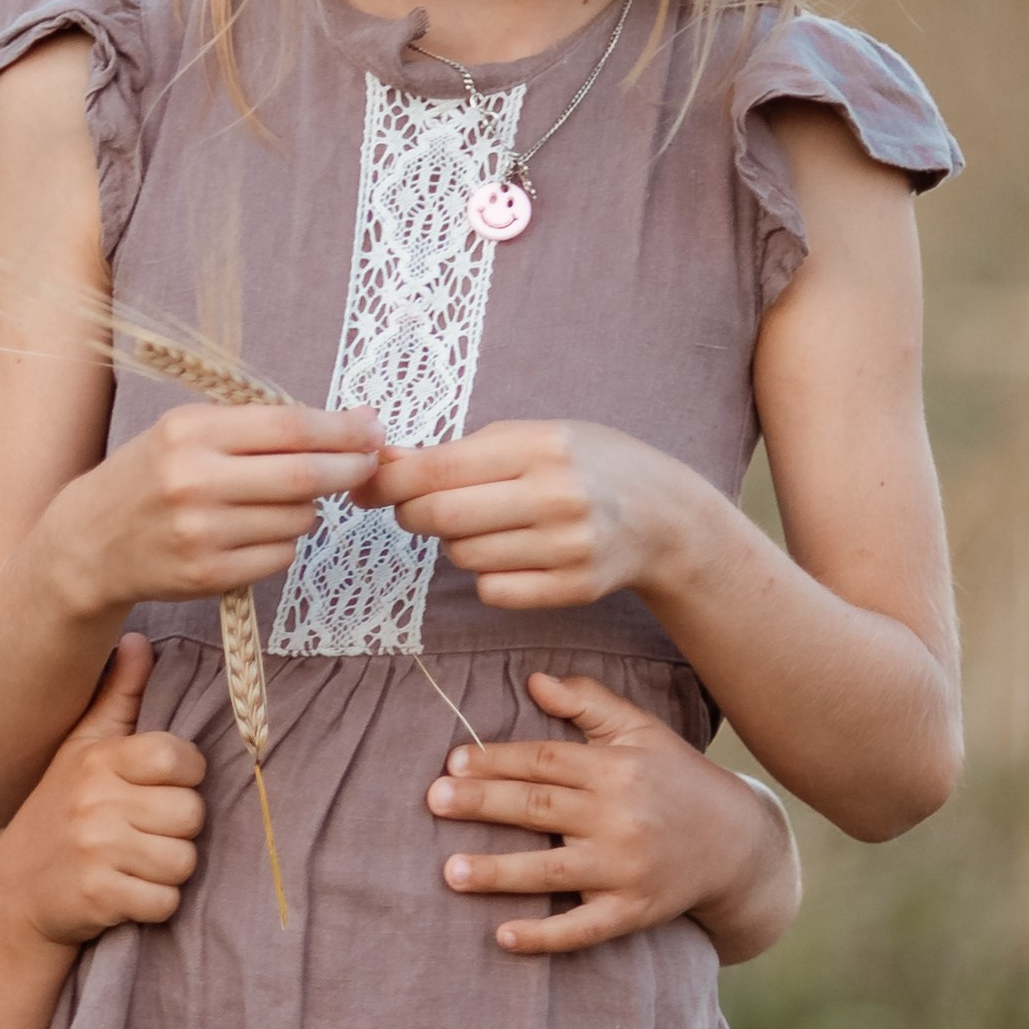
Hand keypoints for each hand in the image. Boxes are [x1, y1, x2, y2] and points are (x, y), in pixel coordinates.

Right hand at [0, 634, 206, 945]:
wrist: (14, 897)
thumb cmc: (58, 816)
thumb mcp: (80, 751)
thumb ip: (117, 697)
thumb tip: (138, 638)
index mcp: (97, 759)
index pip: (178, 758)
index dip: (184, 779)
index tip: (160, 791)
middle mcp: (93, 799)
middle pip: (191, 814)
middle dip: (177, 832)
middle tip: (142, 836)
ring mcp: (93, 849)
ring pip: (183, 862)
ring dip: (168, 872)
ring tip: (134, 865)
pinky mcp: (96, 896)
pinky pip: (165, 903)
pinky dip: (154, 906)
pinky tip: (127, 895)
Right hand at [38, 399, 382, 617]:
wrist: (91, 543)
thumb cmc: (150, 477)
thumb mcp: (186, 432)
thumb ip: (256, 426)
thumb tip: (349, 423)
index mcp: (190, 431)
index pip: (289, 427)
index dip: (341, 429)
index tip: (372, 428)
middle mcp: (194, 481)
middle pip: (304, 477)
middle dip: (349, 469)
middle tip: (370, 463)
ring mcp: (201, 534)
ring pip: (297, 520)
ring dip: (308, 510)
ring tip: (281, 502)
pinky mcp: (207, 576)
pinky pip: (279, 558)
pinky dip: (284, 544)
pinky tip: (257, 533)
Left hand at [369, 418, 702, 612]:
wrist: (663, 515)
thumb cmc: (585, 465)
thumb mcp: (533, 437)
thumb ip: (461, 451)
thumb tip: (382, 463)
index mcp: (541, 445)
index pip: (439, 468)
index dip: (389, 480)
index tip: (364, 485)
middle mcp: (556, 495)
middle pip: (441, 517)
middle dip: (410, 514)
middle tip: (412, 509)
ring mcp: (567, 546)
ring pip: (464, 556)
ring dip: (455, 543)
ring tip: (485, 525)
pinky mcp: (572, 588)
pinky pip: (493, 591)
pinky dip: (486, 576)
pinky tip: (511, 555)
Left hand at [426, 671, 799, 959]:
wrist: (741, 843)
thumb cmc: (677, 779)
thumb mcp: (641, 731)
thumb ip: (589, 702)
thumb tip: (534, 680)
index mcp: (617, 769)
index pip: (545, 760)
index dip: (498, 759)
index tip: (454, 760)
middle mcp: (620, 817)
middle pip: (541, 807)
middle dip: (485, 803)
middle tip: (435, 800)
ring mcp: (627, 869)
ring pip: (553, 870)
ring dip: (500, 872)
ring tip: (451, 872)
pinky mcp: (635, 912)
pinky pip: (584, 928)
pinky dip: (545, 936)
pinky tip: (504, 936)